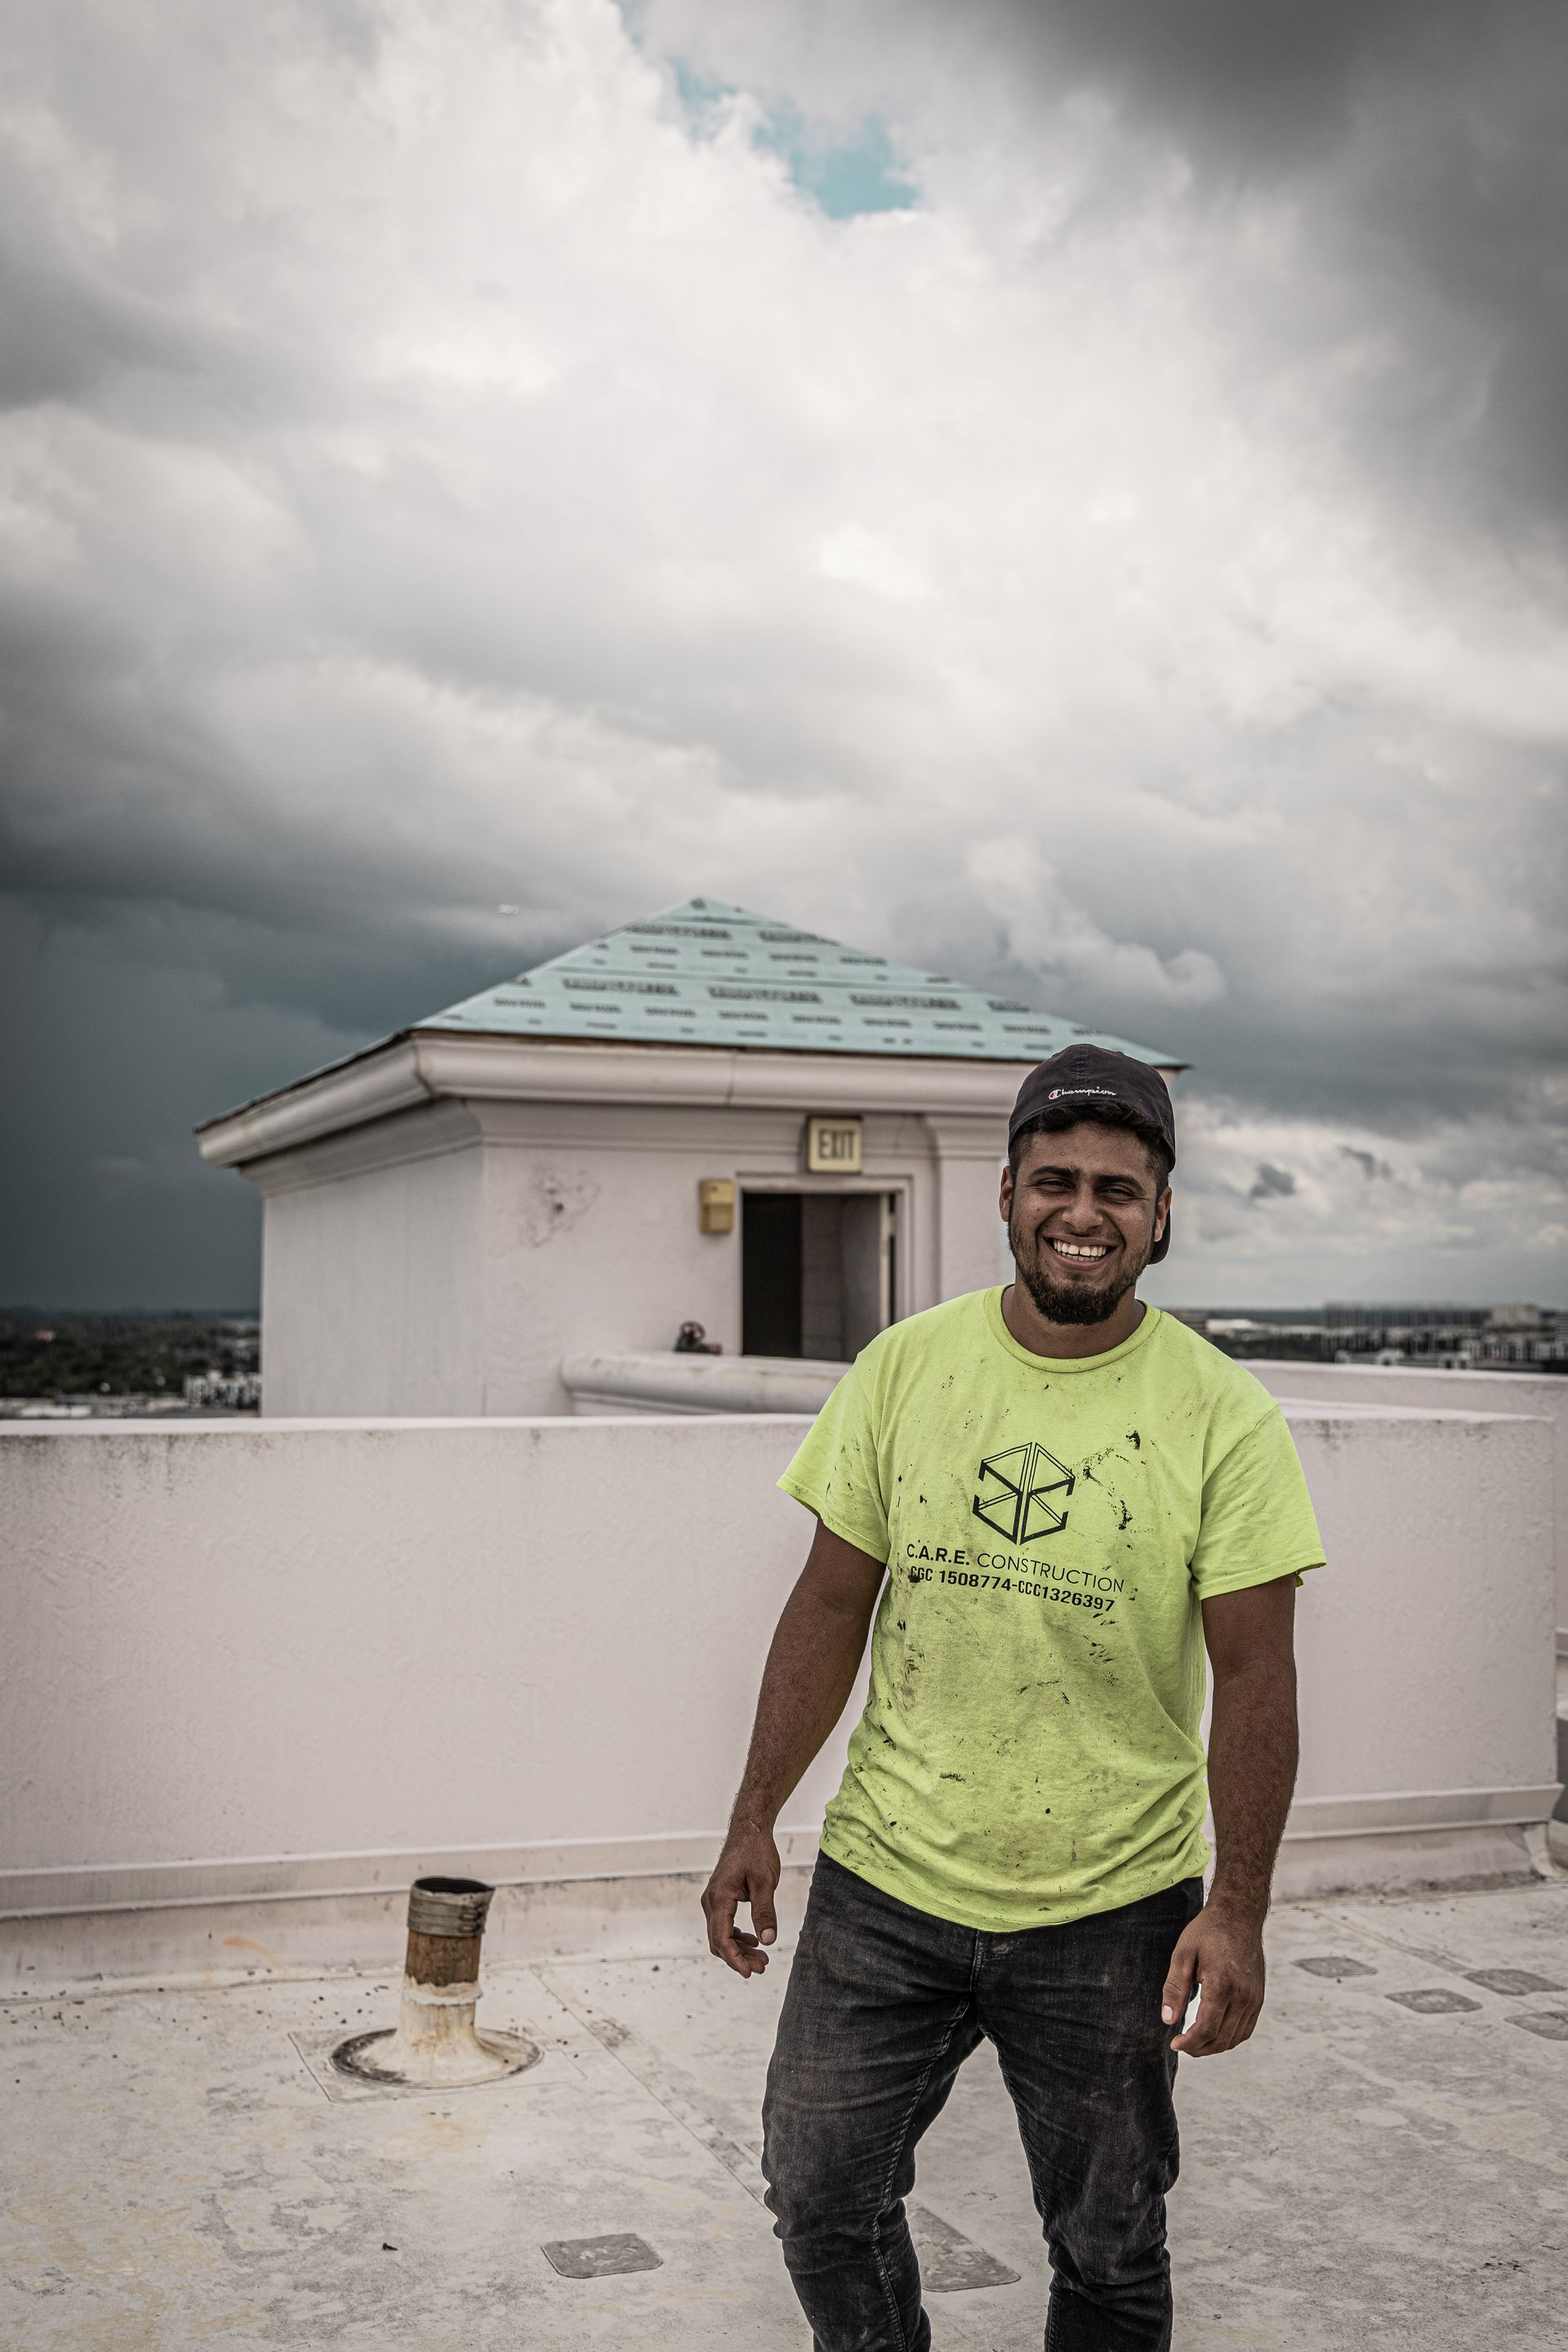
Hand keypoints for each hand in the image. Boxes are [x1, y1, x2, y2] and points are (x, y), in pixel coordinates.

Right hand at [702, 1824, 780, 1976]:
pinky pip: (723, 1924)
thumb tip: (768, 1941)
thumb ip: (765, 1912)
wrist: (749, 1830)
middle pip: (719, 1941)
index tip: (749, 1973)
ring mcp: (713, 1900)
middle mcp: (710, 1901)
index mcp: (719, 1898)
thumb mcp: (765, 1882)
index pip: (721, 1938)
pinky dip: (737, 1936)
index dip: (735, 1959)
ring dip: (739, 1948)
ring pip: (721, 1934)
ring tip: (762, 1959)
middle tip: (763, 1967)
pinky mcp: (720, 1898)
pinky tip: (753, 1940)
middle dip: (739, 1957)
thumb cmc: (757, 1852)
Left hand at [1160, 1899, 1265, 2055]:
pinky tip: (1215, 2033)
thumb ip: (1175, 1989)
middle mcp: (1242, 1996)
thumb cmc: (1207, 1932)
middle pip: (1221, 2038)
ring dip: (1215, 2046)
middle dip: (1199, 2048)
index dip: (1189, 2043)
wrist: (1239, 1916)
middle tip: (1182, 2045)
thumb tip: (1168, 2021)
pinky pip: (1246, 2029)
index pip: (1206, 2029)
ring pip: (1235, 2038)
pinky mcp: (1259, 1997)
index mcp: (1222, 1985)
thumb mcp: (1183, 1955)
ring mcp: (1254, 1998)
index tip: (1174, 2044)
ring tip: (1196, 2042)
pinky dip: (1231, 2038)